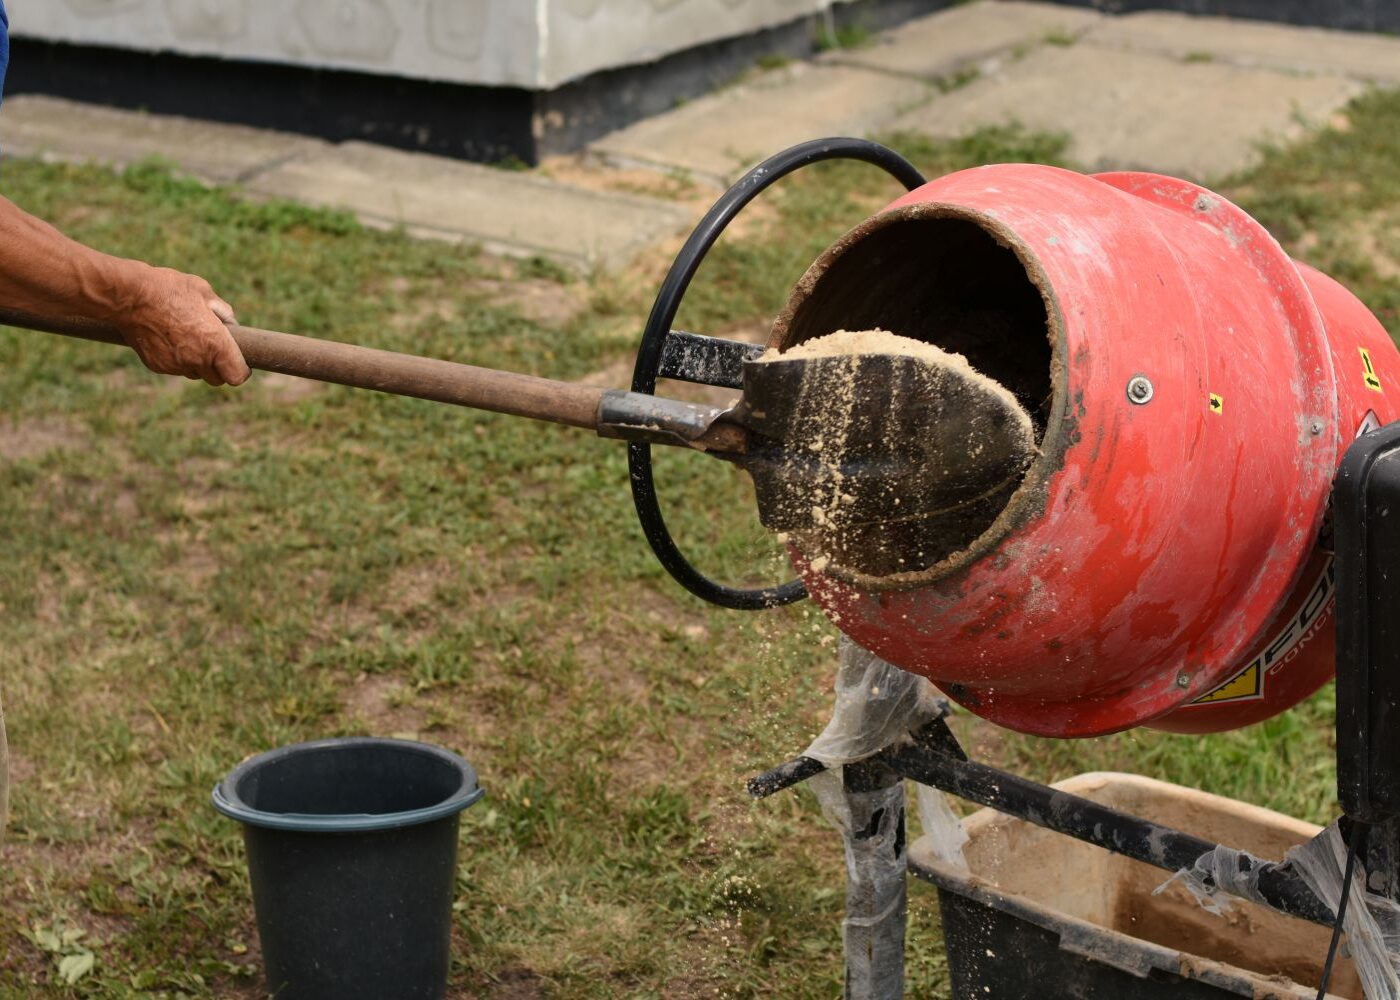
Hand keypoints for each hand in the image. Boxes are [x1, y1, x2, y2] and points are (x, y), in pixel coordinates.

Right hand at [116, 265, 250, 386]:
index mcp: (215, 343)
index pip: (237, 376)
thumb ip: (222, 311)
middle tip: (215, 349)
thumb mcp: (203, 291)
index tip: (239, 362)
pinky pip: (174, 368)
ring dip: (197, 363)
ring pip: (194, 373)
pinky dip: (176, 360)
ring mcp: (175, 365)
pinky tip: (169, 339)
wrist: (128, 296)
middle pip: (217, 379)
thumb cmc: (169, 289)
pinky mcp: (156, 366)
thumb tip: (231, 324)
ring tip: (188, 338)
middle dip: (219, 368)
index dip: (241, 371)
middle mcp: (197, 360)